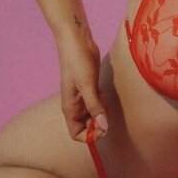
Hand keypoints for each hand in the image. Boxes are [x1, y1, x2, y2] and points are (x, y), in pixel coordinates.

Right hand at [56, 28, 107, 142]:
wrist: (77, 41)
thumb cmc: (77, 62)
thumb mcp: (87, 85)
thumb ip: (95, 107)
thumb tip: (104, 127)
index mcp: (70, 108)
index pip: (76, 134)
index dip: (90, 136)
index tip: (102, 127)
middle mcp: (75, 106)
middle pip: (87, 127)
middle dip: (99, 124)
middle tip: (107, 112)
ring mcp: (83, 98)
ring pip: (94, 116)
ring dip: (102, 113)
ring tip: (105, 100)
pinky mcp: (90, 89)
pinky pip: (98, 104)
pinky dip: (104, 103)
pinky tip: (105, 93)